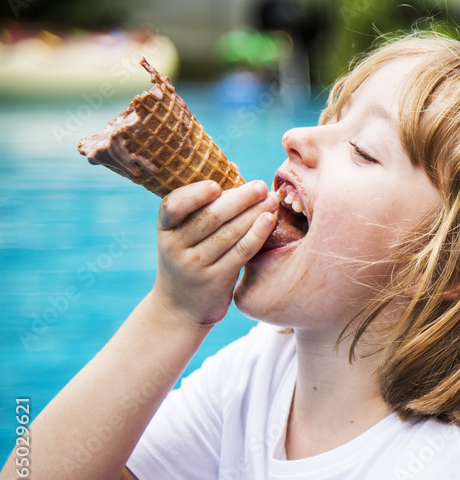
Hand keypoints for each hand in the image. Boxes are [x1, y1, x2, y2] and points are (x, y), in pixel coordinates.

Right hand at [151, 180, 277, 326]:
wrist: (180, 308)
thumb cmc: (190, 261)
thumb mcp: (184, 236)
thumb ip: (204, 208)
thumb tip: (236, 171)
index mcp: (166, 227)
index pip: (174, 205)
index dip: (195, 194)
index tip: (217, 185)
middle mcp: (175, 245)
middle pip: (210, 216)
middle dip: (239, 198)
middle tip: (261, 186)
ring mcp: (195, 264)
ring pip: (228, 233)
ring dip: (253, 213)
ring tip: (272, 199)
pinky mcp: (215, 279)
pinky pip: (240, 252)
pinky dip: (257, 234)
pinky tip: (270, 220)